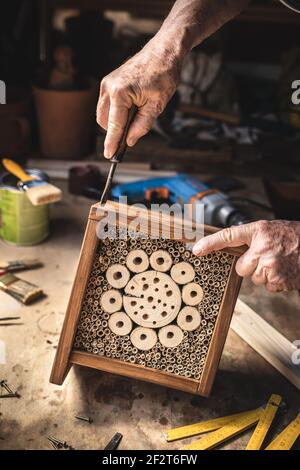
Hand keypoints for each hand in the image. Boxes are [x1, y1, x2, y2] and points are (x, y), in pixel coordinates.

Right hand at [97, 41, 181, 158]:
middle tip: (133, 134)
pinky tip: (132, 108)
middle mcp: (109, 87)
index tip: (109, 156)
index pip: (114, 125)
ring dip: (115, 122)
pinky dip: (115, 112)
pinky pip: (107, 105)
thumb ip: (142, 125)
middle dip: (115, 131)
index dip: (112, 142)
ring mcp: (107, 84)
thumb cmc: (163, 74)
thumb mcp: (156, 105)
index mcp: (120, 93)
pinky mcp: (109, 82)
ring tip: (137, 114)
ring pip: (103, 114)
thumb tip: (129, 141)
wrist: (163, 51)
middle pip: (104, 121)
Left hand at [193, 220, 299, 291]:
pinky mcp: (277, 281)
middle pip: (241, 268)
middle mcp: (261, 248)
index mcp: (258, 231)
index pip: (228, 236)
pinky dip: (275, 281)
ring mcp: (269, 266)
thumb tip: (229, 247)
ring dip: (264, 273)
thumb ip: (250, 238)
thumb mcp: (269, 230)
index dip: (210, 243)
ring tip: (279, 262)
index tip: (196, 249)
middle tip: (268, 257)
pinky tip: (284, 270)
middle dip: (251, 265)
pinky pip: (267, 286)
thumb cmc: (292, 237)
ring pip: (254, 278)